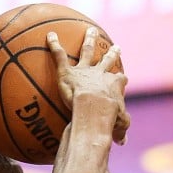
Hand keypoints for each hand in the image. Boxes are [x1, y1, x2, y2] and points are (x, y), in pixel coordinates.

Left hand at [47, 27, 129, 143]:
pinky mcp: (67, 70)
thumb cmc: (108, 118)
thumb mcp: (119, 126)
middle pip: (107, 61)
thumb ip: (120, 132)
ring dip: (88, 40)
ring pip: (87, 51)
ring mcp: (83, 70)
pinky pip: (59, 55)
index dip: (121, 80)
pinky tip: (48, 35)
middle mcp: (101, 73)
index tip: (123, 77)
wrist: (93, 108)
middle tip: (116, 47)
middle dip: (112, 54)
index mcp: (114, 85)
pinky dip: (53, 44)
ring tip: (90, 30)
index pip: (120, 81)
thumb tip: (122, 142)